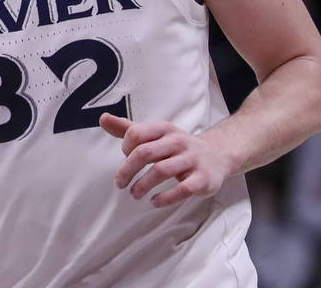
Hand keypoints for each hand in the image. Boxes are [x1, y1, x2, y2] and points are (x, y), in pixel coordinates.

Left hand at [100, 113, 232, 207]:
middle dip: (127, 170)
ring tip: (134, 194)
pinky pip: (182, 189)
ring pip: (161, 171)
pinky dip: (165, 197)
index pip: (136, 134)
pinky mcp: (202, 179)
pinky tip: (153, 201)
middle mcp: (178, 142)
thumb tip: (102, 119)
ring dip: (142, 185)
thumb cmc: (178, 146)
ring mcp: (191, 160)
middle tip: (119, 184)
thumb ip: (129, 129)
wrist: (218, 156)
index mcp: (165, 129)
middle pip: (145, 152)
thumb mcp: (155, 134)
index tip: (125, 158)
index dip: (125, 147)